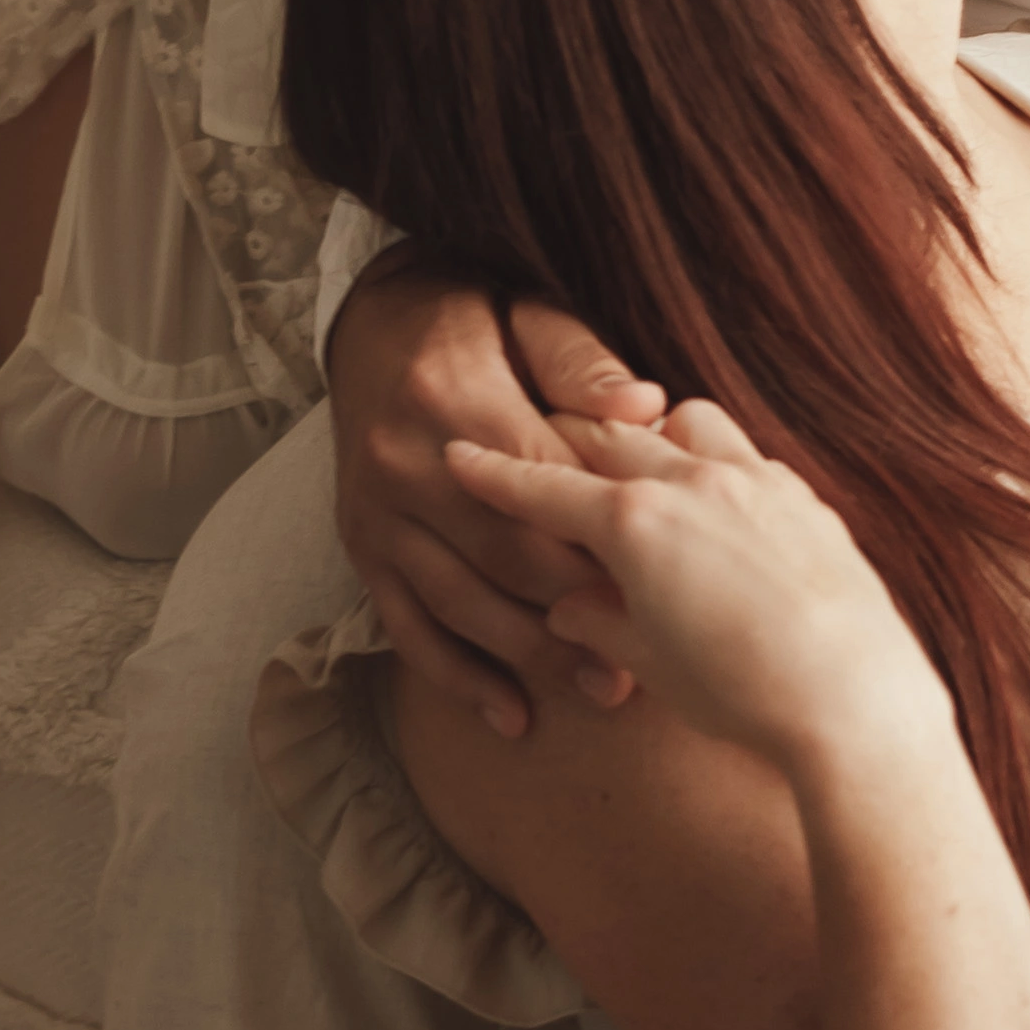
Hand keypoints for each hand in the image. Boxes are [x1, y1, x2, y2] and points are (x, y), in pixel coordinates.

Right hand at [327, 260, 666, 739]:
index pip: (546, 490)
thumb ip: (583, 363)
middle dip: (578, 616)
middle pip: (506, 558)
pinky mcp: (361, 547)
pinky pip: (405, 625)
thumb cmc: (477, 321)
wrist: (373, 322)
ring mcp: (377, 512)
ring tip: (599, 691)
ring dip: (530, 658)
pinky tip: (509, 713)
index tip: (669, 587)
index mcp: (459, 402)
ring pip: (459, 603)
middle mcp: (407, 463)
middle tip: (648, 661)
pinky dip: (457, 676)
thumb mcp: (531, 316)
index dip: (605, 542)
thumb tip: (645, 405)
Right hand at [444, 401, 949, 766]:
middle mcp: (691, 482)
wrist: (854, 700)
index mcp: (634, 523)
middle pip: (608, 438)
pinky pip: (744, 453)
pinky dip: (714, 462)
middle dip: (568, 443)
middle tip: (546, 453)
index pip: (543, 486)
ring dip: (651, 437)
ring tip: (642, 475)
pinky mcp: (803, 496)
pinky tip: (714, 502)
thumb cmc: (742, 693)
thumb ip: (599, 622)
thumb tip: (570, 609)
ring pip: (682, 423)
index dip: (495, 474)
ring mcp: (753, 480)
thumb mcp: (649, 662)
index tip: (460, 455)